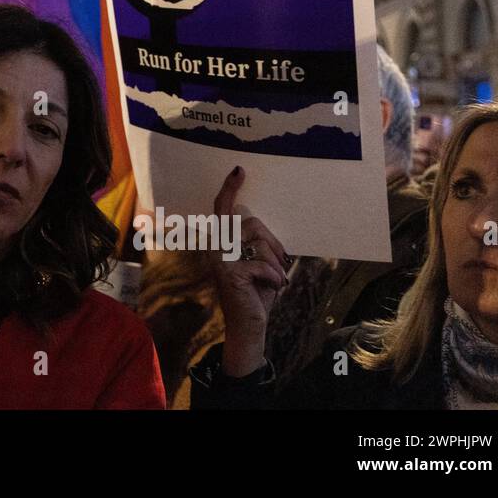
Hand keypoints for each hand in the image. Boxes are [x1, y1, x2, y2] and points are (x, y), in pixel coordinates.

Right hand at [208, 166, 289, 377]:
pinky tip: (270, 288)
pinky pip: (262, 264)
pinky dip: (273, 278)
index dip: (230, 190)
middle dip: (273, 243)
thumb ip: (256, 244)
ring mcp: (221, 260)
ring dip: (276, 264)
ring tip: (274, 281)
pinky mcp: (230, 274)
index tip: (238, 170)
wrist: (248, 326)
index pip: (223, 210)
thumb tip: (260, 228)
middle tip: (281, 262)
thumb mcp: (259, 264)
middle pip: (253, 224)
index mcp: (223, 242)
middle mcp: (217, 248)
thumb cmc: (256, 293)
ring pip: (260, 244)